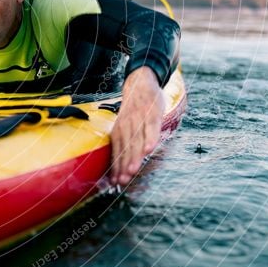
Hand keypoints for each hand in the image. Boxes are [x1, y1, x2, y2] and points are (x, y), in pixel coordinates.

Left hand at [109, 66, 163, 185]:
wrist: (139, 83)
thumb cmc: (134, 110)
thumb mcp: (125, 125)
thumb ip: (125, 144)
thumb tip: (120, 168)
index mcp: (118, 131)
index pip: (117, 152)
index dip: (116, 168)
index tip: (115, 183)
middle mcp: (126, 126)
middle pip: (126, 149)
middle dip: (124, 166)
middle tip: (123, 181)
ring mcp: (139, 120)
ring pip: (137, 140)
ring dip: (134, 156)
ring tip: (132, 171)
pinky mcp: (152, 114)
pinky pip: (151, 128)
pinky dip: (150, 139)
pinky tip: (149, 150)